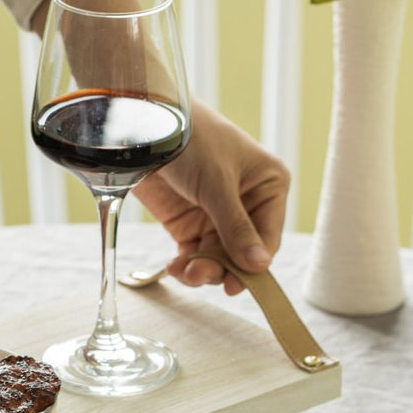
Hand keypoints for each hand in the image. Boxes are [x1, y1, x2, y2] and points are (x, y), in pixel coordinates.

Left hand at [135, 99, 289, 295]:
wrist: (145, 128)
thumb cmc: (192, 141)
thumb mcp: (217, 183)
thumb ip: (235, 226)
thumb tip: (259, 265)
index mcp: (268, 187)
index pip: (268, 237)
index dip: (253, 263)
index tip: (237, 284)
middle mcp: (246, 205)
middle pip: (242, 253)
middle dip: (222, 269)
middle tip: (201, 276)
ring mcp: (217, 216)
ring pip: (217, 259)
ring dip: (202, 270)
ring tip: (184, 271)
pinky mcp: (189, 224)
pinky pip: (194, 255)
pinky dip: (186, 266)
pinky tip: (176, 268)